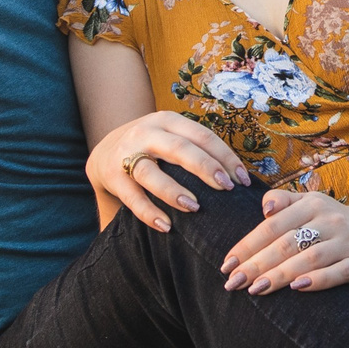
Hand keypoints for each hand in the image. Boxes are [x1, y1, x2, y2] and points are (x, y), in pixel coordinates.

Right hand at [88, 111, 249, 230]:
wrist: (106, 151)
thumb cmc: (152, 149)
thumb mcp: (171, 138)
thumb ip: (196, 149)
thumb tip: (237, 177)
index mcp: (168, 121)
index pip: (202, 136)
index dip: (225, 157)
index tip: (242, 180)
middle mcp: (146, 133)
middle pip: (179, 149)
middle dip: (205, 168)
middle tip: (226, 188)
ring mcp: (127, 154)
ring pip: (150, 172)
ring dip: (174, 192)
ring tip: (195, 207)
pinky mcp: (114, 176)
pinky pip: (132, 197)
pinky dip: (149, 212)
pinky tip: (166, 226)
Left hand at [223, 190, 348, 293]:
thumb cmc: (331, 223)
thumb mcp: (309, 204)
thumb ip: (283, 201)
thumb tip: (263, 208)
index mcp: (311, 204)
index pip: (272, 225)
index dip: (247, 245)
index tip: (226, 264)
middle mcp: (329, 220)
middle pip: (286, 243)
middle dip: (257, 264)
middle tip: (233, 283)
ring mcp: (346, 242)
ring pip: (309, 259)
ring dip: (280, 275)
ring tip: (256, 289)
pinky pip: (337, 272)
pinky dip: (317, 281)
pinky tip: (297, 288)